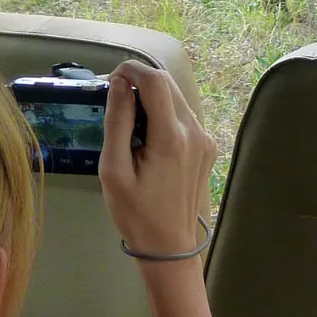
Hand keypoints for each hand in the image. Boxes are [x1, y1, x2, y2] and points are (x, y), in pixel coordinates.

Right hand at [100, 59, 215, 257]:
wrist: (169, 246)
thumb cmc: (136, 213)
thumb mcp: (114, 170)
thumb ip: (117, 122)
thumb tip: (118, 85)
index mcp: (171, 137)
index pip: (154, 81)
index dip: (130, 70)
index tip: (109, 80)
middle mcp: (195, 132)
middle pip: (167, 85)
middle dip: (139, 81)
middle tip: (112, 95)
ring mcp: (205, 139)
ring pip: (176, 99)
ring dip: (151, 97)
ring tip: (126, 116)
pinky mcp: (207, 147)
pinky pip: (183, 117)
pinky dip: (163, 114)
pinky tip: (146, 134)